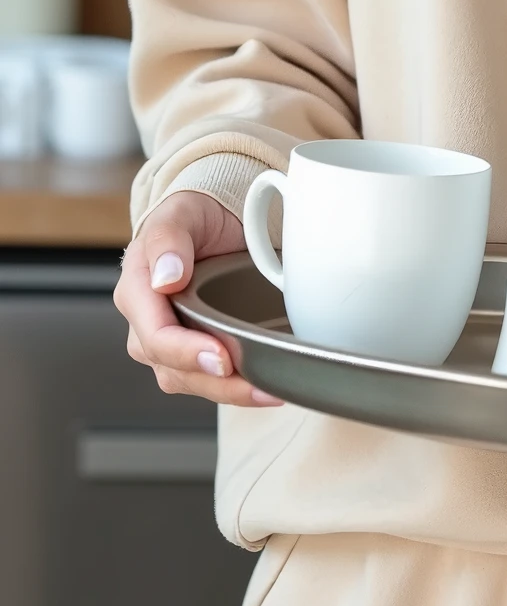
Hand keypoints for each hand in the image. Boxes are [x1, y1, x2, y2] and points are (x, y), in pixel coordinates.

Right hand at [115, 190, 281, 408]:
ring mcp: (169, 340)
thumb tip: (166, 277)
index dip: (186, 352)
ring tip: (269, 391)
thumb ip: (169, 240)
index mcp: (137, 289)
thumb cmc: (194, 215)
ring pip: (190, 381)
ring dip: (229, 392)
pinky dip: (235, 387)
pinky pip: (207, 379)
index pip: (155, 336)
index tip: (222, 357)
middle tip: (256, 385)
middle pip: (172, 368)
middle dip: (215, 382)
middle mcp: (147, 322)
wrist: (214, 219)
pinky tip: (264, 386)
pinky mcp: (193, 349)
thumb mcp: (182, 213)